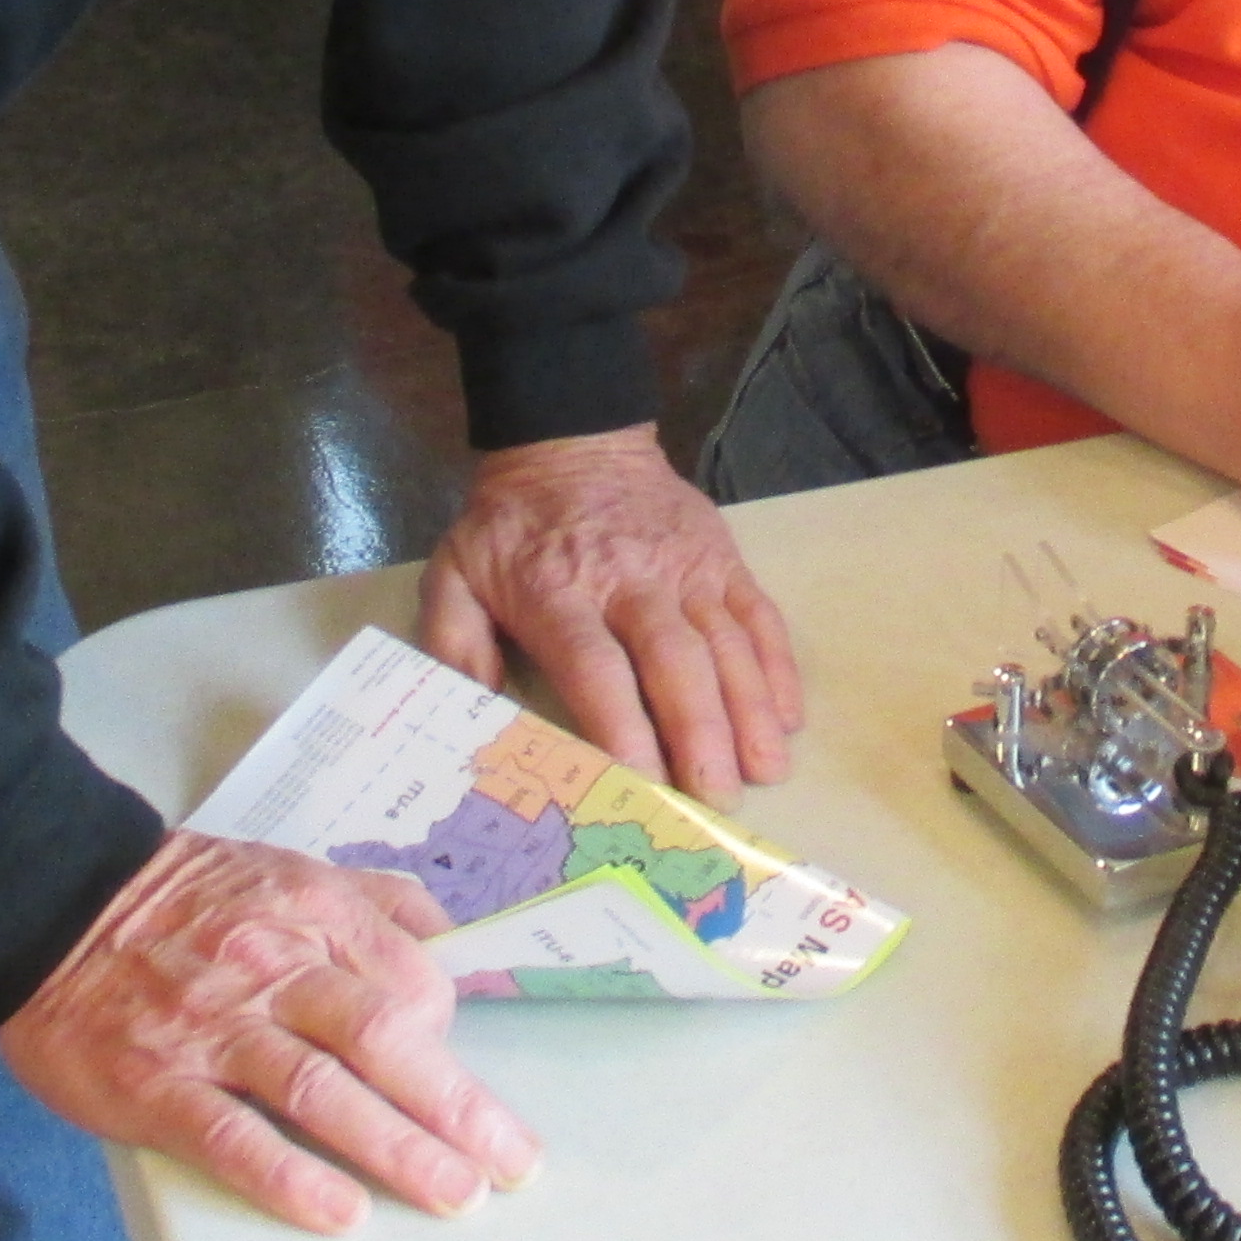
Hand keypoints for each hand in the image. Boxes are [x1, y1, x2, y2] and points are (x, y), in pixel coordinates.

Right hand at [0, 829, 536, 1232]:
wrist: (49, 904)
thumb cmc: (178, 900)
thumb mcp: (284, 870)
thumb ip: (368, 901)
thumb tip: (444, 936)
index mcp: (310, 911)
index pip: (409, 977)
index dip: (448, 1031)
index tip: (462, 1078)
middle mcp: (271, 966)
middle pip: (382, 1037)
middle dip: (458, 1107)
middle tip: (511, 1166)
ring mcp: (211, 1029)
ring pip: (319, 1091)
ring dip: (396, 1149)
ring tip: (454, 1196)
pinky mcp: (154, 1084)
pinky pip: (230, 1135)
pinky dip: (287, 1177)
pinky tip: (339, 1212)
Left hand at [415, 428, 802, 805]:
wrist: (573, 440)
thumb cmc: (511, 526)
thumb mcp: (453, 572)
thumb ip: (453, 641)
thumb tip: (478, 710)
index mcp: (560, 593)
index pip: (597, 667)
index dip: (623, 727)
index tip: (645, 782)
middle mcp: (631, 581)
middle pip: (674, 661)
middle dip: (701, 733)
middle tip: (718, 800)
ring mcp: (686, 568)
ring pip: (726, 642)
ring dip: (750, 710)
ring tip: (763, 773)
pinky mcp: (722, 557)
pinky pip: (758, 614)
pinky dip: (778, 667)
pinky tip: (788, 719)